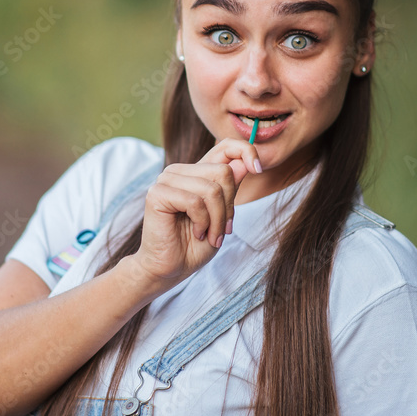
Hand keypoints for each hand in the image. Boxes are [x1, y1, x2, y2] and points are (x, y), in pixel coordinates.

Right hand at [129, 138, 261, 288]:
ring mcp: (167, 180)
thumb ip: (231, 188)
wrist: (170, 269)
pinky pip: (195, 201)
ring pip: (212, 189)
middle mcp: (180, 171)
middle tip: (222, 229)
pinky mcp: (157, 194)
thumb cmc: (194, 244)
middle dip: (229, 206)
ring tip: (209, 235)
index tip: (259, 169)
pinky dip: (203, 222)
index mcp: (197, 172)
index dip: (246, 151)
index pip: (225, 146)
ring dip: (217, 219)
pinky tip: (196, 232)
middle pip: (224, 171)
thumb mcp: (223, 214)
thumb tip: (246, 163)